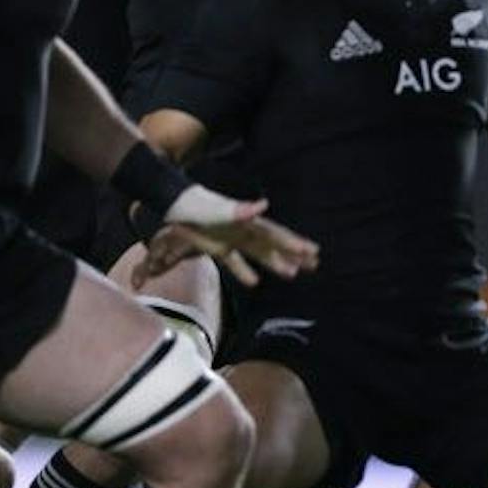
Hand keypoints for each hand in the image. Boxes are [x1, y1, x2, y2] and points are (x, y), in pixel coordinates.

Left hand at [131, 195, 318, 288]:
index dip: (292, 243)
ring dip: (276, 263)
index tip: (311, 251)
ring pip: (260, 253)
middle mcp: (244, 229)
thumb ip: (240, 209)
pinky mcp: (218, 247)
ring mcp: (232, 238)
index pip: (275, 234)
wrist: (172, 205)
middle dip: (294, 253)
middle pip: (273, 243)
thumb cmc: (197, 206)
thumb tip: (264, 205)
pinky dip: (245, 271)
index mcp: (247, 221)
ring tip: (293, 274)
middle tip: (315, 263)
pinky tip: (255, 282)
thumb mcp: (219, 209)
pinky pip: (236, 261)